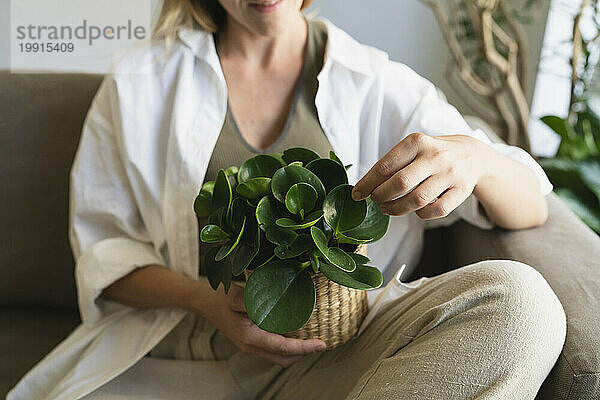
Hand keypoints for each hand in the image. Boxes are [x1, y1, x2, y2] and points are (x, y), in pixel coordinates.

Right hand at [200, 282, 325, 366]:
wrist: (203, 302)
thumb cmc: (220, 297)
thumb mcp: (237, 295)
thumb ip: (255, 302)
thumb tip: (278, 304)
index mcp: (250, 337)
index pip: (283, 348)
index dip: (304, 348)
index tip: (321, 344)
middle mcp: (251, 346)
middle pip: (283, 358)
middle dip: (303, 353)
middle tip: (320, 342)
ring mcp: (250, 346)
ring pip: (279, 356)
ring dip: (296, 351)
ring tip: (311, 338)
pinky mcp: (250, 341)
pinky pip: (273, 349)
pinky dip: (287, 346)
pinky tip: (294, 332)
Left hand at [352, 132, 487, 219]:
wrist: (472, 155)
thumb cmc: (432, 154)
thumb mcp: (413, 149)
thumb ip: (392, 164)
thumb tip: (365, 187)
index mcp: (417, 142)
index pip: (386, 165)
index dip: (368, 183)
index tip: (357, 194)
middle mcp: (435, 156)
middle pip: (400, 183)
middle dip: (381, 195)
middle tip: (375, 200)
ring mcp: (450, 174)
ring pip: (417, 199)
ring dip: (397, 208)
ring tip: (387, 208)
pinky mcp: (462, 191)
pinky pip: (436, 210)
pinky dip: (421, 214)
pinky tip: (415, 210)